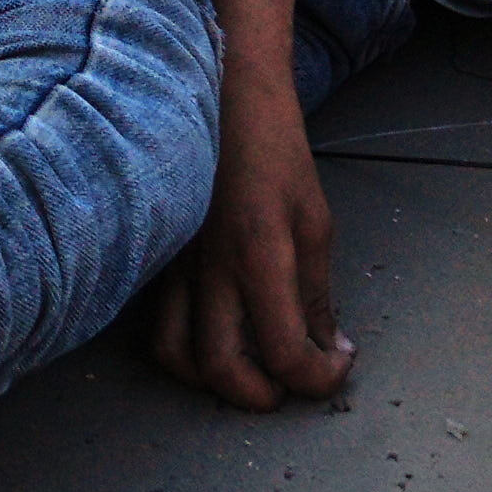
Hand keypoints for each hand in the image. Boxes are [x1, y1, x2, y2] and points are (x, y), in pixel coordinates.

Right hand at [148, 104, 349, 409]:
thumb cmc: (272, 150)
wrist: (220, 96)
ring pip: (174, 353)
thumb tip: (327, 348)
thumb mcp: (314, 220)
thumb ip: (316, 293)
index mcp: (260, 255)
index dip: (318, 377)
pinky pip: (156, 321)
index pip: (286, 351)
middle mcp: (210, 268)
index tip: (336, 364)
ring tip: (245, 368)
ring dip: (211, 378)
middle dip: (261, 396)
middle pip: (222, 369)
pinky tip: (211, 335)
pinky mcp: (156, 257)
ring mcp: (174, 263)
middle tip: (287, 386)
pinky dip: (183, 347)